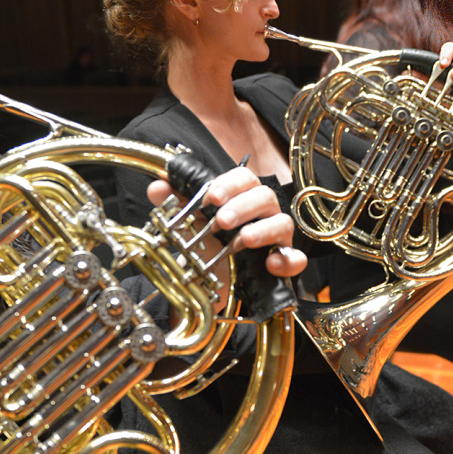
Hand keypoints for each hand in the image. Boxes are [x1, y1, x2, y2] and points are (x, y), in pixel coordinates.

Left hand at [147, 166, 306, 278]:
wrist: (216, 275)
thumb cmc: (210, 240)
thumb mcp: (190, 222)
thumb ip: (175, 204)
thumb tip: (157, 188)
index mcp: (242, 195)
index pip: (244, 178)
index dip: (230, 184)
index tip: (211, 197)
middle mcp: (263, 211)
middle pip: (265, 196)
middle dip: (243, 207)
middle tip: (221, 221)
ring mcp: (276, 235)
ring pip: (283, 223)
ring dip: (263, 229)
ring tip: (243, 239)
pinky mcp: (284, 260)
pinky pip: (295, 259)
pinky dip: (288, 260)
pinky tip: (272, 264)